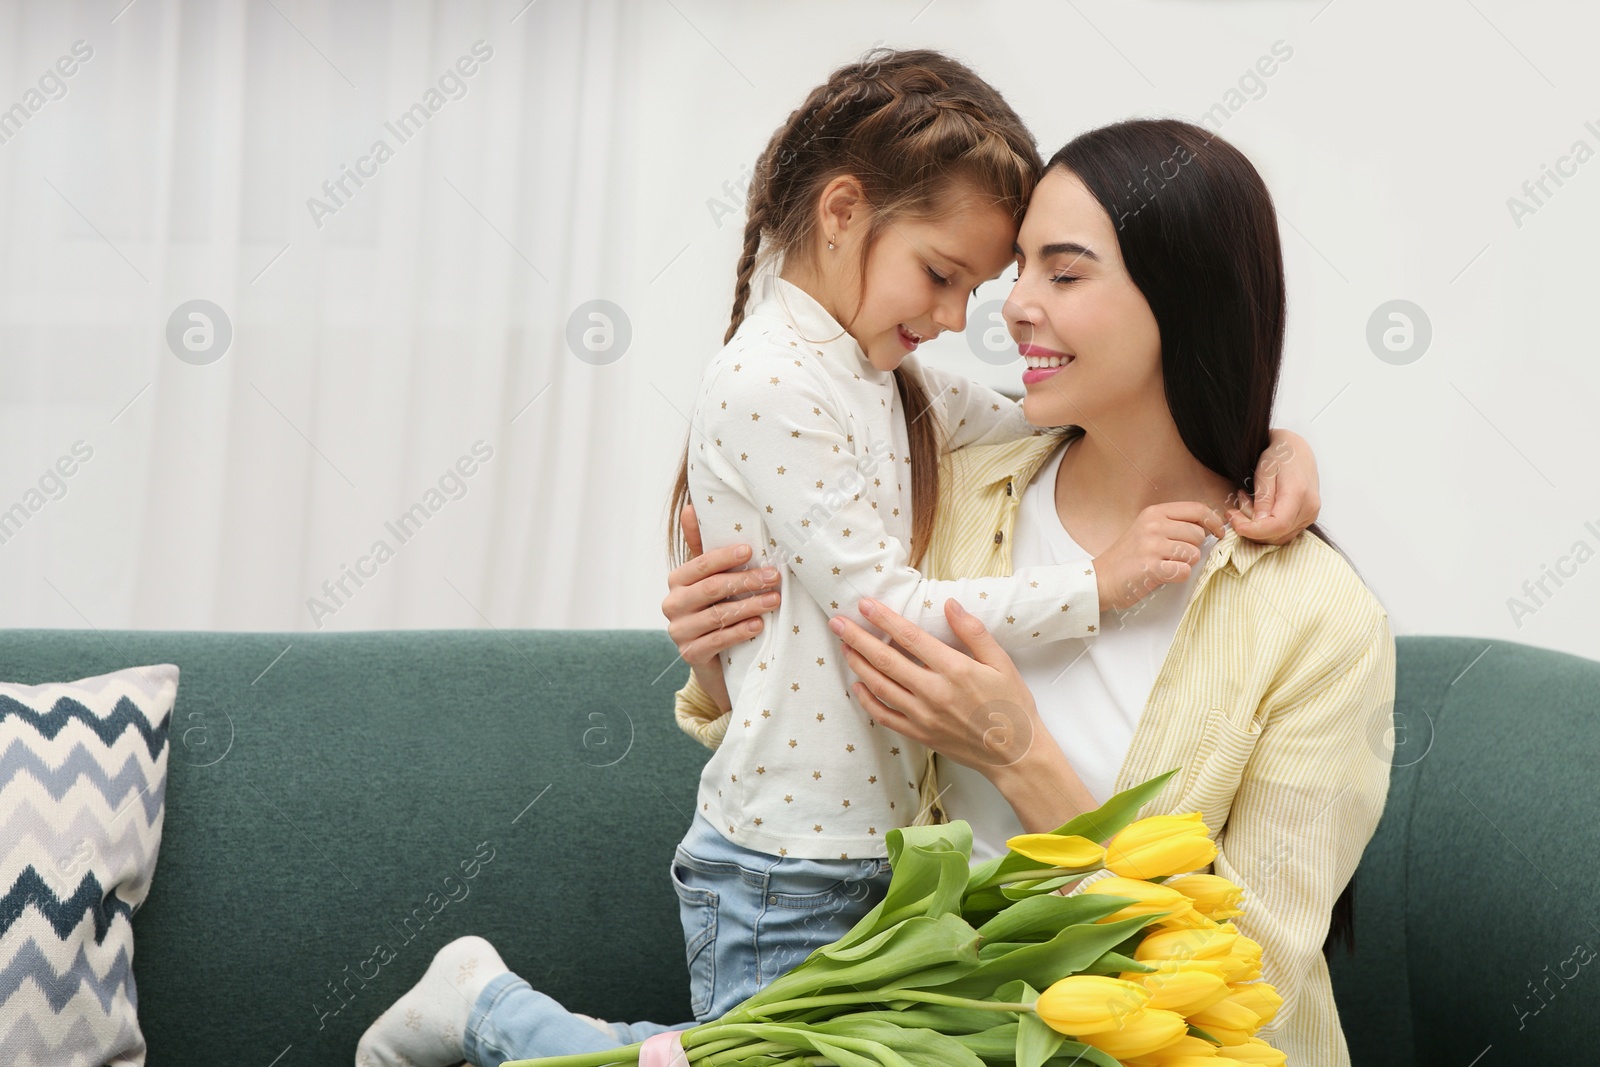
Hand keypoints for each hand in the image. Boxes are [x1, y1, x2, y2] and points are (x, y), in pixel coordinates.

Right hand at [662, 504, 780, 694]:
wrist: (713, 659)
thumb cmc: (715, 608)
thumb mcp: (710, 577)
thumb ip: (702, 546)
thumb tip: (691, 507)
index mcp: (677, 580)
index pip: (700, 564)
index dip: (725, 557)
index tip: (751, 551)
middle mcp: (672, 604)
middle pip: (711, 588)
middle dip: (745, 581)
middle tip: (774, 576)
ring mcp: (679, 631)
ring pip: (717, 615)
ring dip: (749, 605)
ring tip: (774, 600)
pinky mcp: (689, 654)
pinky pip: (716, 641)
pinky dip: (740, 631)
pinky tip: (759, 625)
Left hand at [829, 596, 1049, 778]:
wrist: (1015, 754)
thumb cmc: (1012, 705)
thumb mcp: (1002, 663)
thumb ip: (974, 633)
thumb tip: (949, 605)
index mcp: (954, 670)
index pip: (910, 638)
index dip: (884, 619)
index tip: (865, 604)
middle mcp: (934, 692)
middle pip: (886, 660)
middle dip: (858, 638)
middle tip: (837, 622)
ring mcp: (923, 716)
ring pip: (880, 686)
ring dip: (858, 665)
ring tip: (844, 647)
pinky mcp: (920, 735)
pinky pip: (885, 716)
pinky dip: (868, 700)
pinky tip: (858, 685)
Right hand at [1094, 502, 1224, 611]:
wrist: (1100, 579)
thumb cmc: (1127, 557)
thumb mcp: (1146, 529)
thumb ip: (1173, 524)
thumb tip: (1209, 527)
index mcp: (1154, 513)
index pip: (1197, 509)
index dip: (1214, 521)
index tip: (1218, 532)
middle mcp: (1153, 525)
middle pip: (1198, 534)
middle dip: (1193, 548)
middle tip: (1174, 556)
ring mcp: (1152, 546)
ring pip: (1194, 553)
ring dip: (1185, 563)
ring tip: (1166, 565)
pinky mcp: (1151, 567)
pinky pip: (1184, 571)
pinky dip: (1178, 576)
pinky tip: (1163, 575)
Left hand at [1229, 429, 1319, 544]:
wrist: (1297, 449)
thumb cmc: (1280, 454)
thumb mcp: (1265, 471)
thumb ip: (1263, 498)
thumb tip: (1258, 523)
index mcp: (1299, 494)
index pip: (1278, 525)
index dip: (1254, 531)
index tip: (1235, 525)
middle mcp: (1309, 508)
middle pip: (1277, 534)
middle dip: (1251, 528)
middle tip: (1233, 511)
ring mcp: (1310, 515)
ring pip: (1279, 536)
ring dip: (1257, 528)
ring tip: (1244, 504)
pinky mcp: (1306, 518)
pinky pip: (1283, 532)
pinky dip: (1266, 527)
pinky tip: (1256, 510)